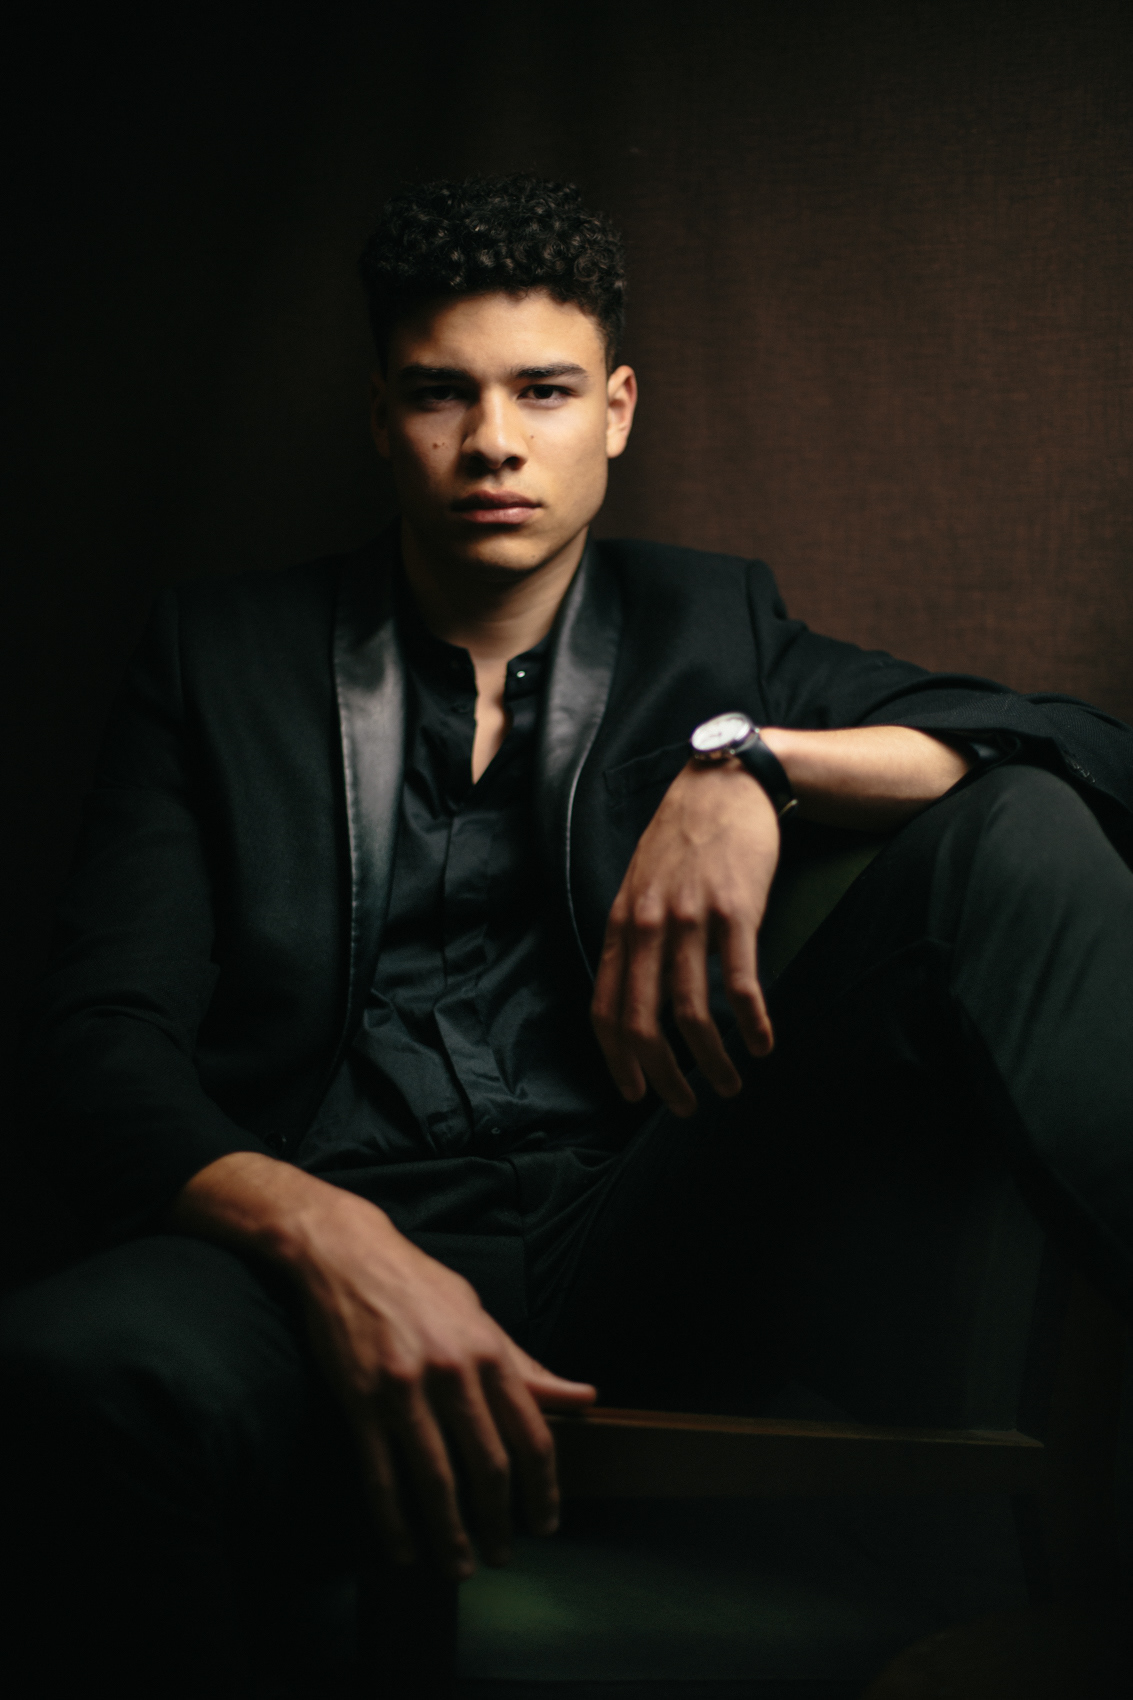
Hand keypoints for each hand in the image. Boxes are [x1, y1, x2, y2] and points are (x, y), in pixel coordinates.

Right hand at [170, 1153, 594, 1580]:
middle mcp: (452, 1372)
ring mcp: (403, 1390)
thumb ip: (526, 1365)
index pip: (531, 1435)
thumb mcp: (479, 1315)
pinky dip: (394, 1521)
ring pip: (436, 1481)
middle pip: (488, 1466)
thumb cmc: (420, 1286)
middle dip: (500, 1521)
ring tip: (460, 1566)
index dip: (543, 1489)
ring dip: (451, 1535)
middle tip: (503, 1554)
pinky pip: (380, 1475)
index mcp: (488, 1352)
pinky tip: (404, 1549)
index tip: (546, 1523)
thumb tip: (582, 1397)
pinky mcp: (360, 1402)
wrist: (348, 1254)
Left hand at [591, 758, 779, 1115]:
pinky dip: (752, 1023)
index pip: (605, 1008)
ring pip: (692, 1013)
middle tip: (686, 1107)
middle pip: (644, 1023)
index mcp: (621, 924)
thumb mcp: (640, 884)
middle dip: (662, 1077)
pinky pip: (740, 984)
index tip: (634, 1095)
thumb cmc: (683, 839)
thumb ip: (633, 936)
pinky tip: (764, 1044)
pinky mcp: (736, 911)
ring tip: (731, 1085)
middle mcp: (648, 925)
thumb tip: (632, 994)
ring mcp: (691, 919)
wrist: (723, 784)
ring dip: (712, 1062)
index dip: (617, 1060)